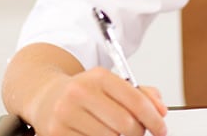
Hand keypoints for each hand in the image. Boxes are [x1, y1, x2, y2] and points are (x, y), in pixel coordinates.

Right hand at [27, 67, 166, 135]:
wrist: (45, 96)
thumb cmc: (84, 92)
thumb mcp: (111, 84)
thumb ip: (140, 93)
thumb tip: (160, 109)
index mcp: (99, 77)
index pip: (135, 100)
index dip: (153, 117)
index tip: (161, 128)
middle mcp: (80, 93)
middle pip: (125, 124)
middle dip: (139, 132)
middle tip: (141, 133)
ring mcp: (66, 115)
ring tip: (120, 133)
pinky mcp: (56, 134)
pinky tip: (102, 135)